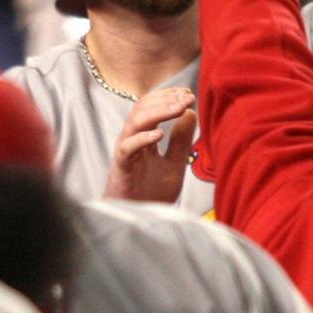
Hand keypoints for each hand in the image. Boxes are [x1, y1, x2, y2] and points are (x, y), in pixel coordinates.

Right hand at [103, 87, 196, 202]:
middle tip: (187, 97)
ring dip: (158, 112)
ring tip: (178, 109)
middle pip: (142, 108)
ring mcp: (126, 151)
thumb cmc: (151, 193)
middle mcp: (133, 139)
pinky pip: (127, 147)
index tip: (189, 94)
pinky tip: (159, 135)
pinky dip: (142, 138)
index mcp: (144, 136)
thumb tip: (191, 113)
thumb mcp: (175, 163)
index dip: (169, 97)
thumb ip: (181, 141)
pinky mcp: (121, 166)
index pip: (152, 106)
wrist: (139, 218)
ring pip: (135, 121)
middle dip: (166, 99)